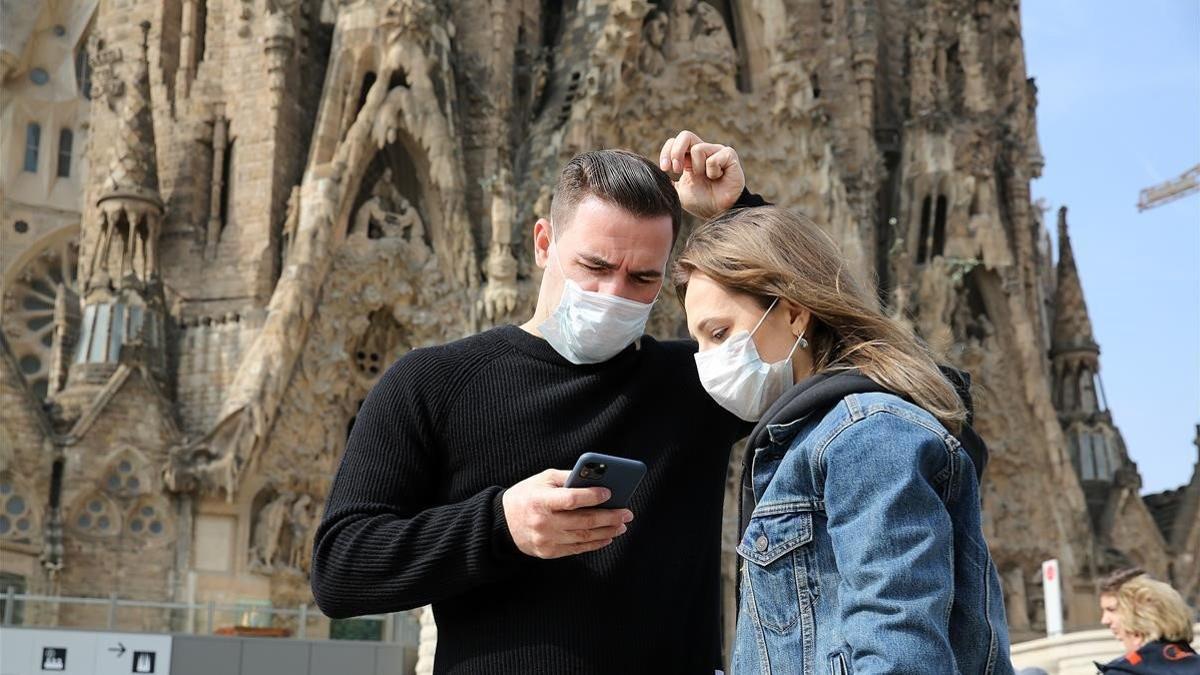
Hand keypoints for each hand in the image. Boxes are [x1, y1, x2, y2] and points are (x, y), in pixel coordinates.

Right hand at [502, 469, 633, 558]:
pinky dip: (595, 543)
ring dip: (607, 531)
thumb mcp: (543, 479)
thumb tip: (597, 479)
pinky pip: (577, 549)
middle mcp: (543, 522)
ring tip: (621, 525)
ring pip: (583, 537)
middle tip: (627, 513)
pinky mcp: (549, 552)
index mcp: (541, 501)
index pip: (571, 499)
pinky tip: (607, 537)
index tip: (610, 493)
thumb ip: (568, 478)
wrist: (501, 523)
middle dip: (609, 517)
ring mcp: (546, 540)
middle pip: (583, 521)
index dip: (592, 497)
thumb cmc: (526, 495)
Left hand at [659, 130, 745, 219]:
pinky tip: (718, 178)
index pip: (674, 142)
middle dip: (676, 152)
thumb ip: (668, 182)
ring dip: (698, 168)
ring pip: (698, 149)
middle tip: (676, 169)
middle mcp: (703, 150)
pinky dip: (713, 171)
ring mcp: (717, 151)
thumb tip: (655, 177)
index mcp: (689, 157)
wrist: (719, 212)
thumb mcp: (679, 192)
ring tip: (707, 178)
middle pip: (685, 135)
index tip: (665, 169)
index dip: (667, 152)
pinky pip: (714, 157)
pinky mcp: (729, 155)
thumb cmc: (702, 202)